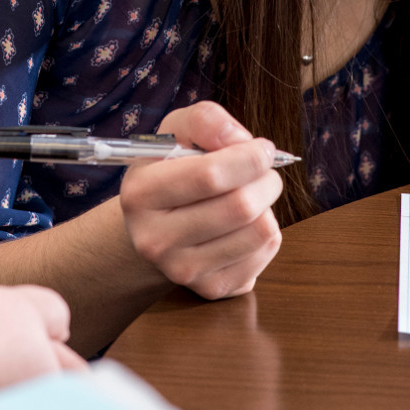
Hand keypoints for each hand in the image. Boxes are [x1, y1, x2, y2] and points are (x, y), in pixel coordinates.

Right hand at [119, 102, 284, 299]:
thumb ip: (205, 121)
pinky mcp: (211, 289)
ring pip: (261, 231)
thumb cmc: (172, 170)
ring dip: (268, 205)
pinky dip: (266, 233)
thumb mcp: (176, 132)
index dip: (249, 157)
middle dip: (266, 179)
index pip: (210, 175)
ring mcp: (182, 270)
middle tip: (263, 171)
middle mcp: (155, 240)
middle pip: (241, 206)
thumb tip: (242, 141)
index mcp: (141, 194)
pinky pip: (265, 253)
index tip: (261, 148)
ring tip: (249, 196)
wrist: (156, 227)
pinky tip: (243, 225)